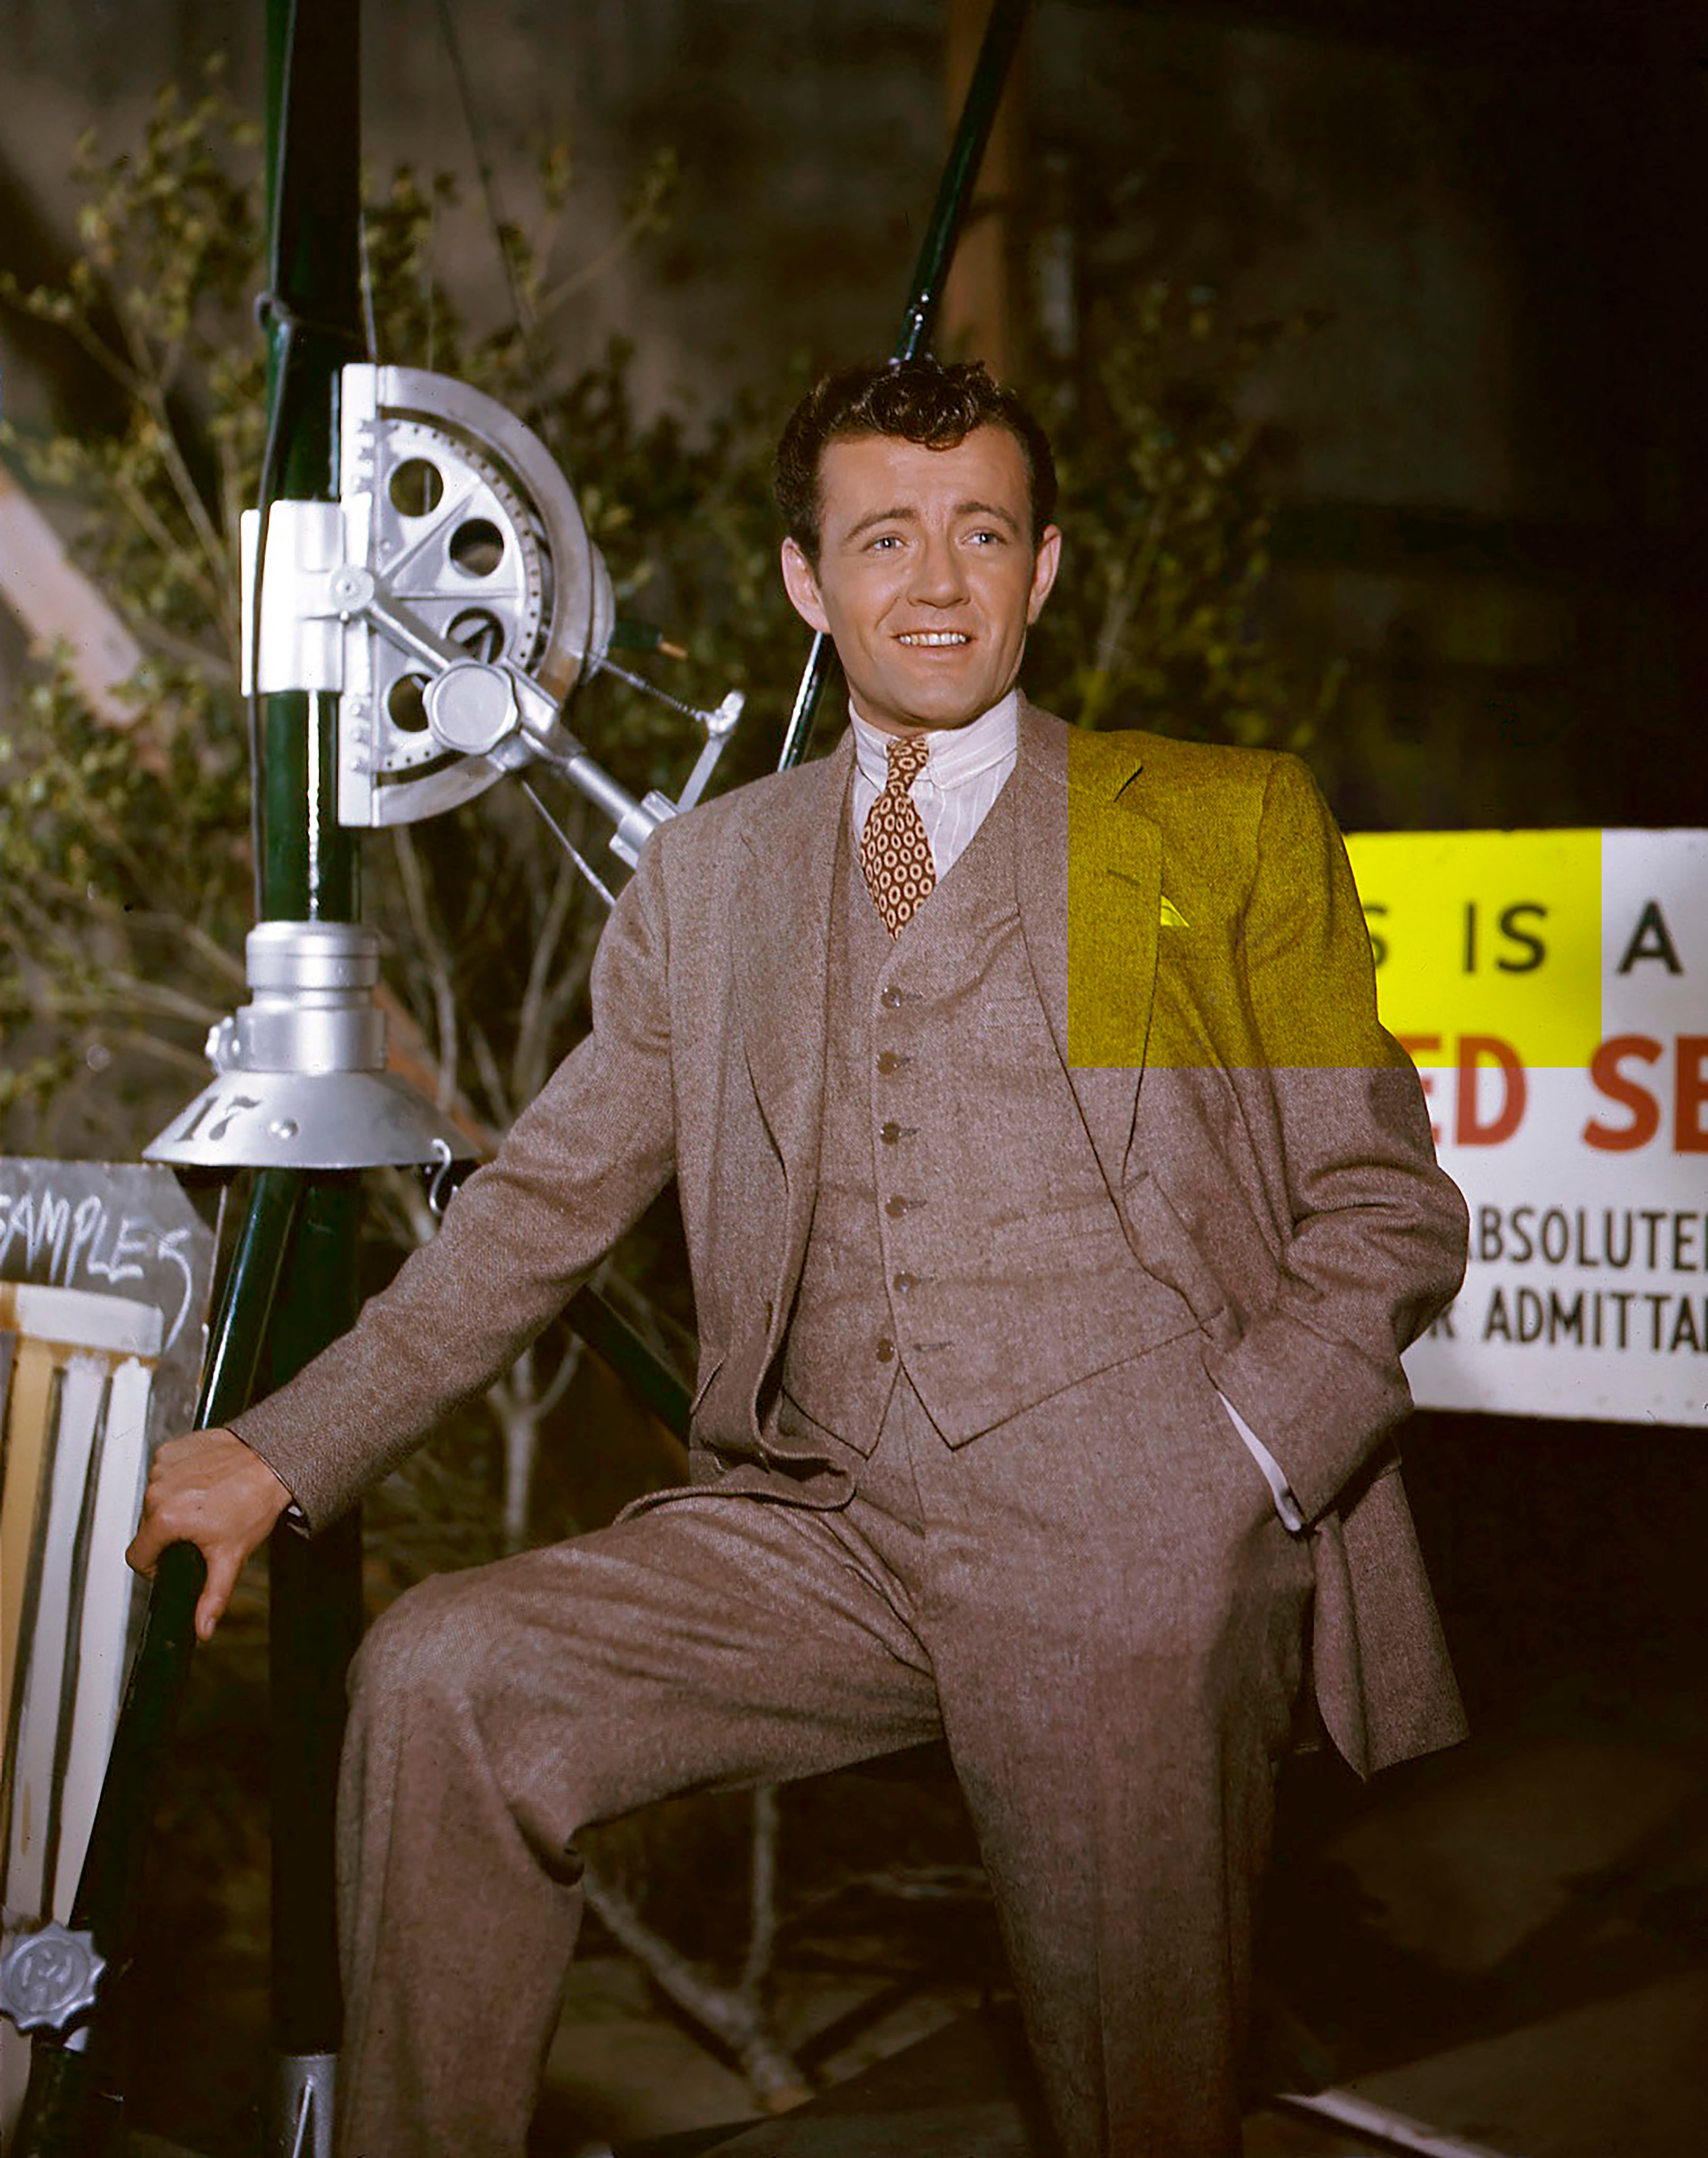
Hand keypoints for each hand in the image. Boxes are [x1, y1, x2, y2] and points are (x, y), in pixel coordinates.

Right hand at [127, 1428, 294, 1641]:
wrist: (273, 1461)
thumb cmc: (255, 1503)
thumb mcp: (231, 1557)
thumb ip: (211, 1598)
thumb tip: (202, 1629)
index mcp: (165, 1517)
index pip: (137, 1556)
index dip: (154, 1566)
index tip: (173, 1560)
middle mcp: (158, 1489)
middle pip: (148, 1528)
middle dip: (169, 1535)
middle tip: (202, 1531)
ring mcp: (163, 1466)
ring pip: (155, 1500)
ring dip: (174, 1506)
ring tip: (206, 1506)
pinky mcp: (172, 1449)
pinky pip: (164, 1473)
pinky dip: (179, 1480)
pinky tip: (203, 1484)